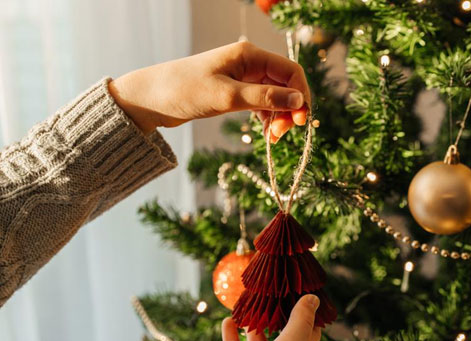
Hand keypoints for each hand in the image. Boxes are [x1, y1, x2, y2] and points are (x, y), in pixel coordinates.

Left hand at [108, 41, 309, 139]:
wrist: (151, 99)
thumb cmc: (185, 90)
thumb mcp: (228, 96)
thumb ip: (265, 97)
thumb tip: (299, 101)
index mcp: (250, 55)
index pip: (291, 71)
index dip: (301, 95)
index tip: (300, 122)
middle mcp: (249, 63)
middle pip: (286, 84)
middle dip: (289, 109)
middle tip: (280, 134)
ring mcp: (242, 77)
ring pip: (275, 96)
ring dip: (279, 117)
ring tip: (272, 138)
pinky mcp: (235, 92)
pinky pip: (262, 103)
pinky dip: (267, 118)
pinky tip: (265, 134)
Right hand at [211, 295, 321, 340]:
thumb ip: (300, 323)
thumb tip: (314, 298)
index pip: (309, 330)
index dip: (309, 310)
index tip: (303, 288)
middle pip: (282, 334)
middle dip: (278, 313)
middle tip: (272, 289)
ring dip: (253, 323)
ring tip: (249, 301)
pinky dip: (231, 335)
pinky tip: (228, 319)